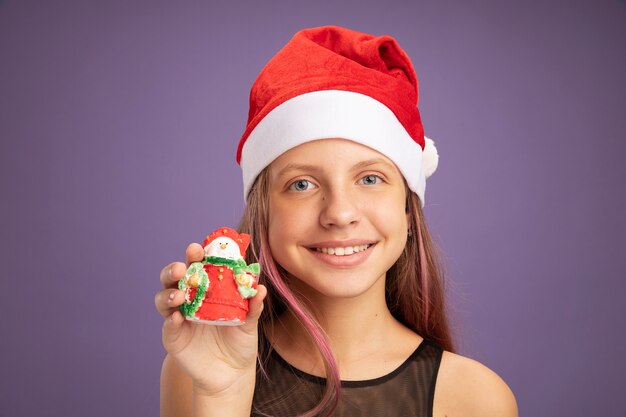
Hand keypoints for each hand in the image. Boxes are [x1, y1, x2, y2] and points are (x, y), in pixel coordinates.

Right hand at [155, 243, 266, 395]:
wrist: (231, 372)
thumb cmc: (239, 340)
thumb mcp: (249, 322)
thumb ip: (253, 306)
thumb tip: (260, 288)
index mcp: (207, 289)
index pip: (197, 266)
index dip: (195, 255)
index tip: (198, 248)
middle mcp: (189, 299)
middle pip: (174, 278)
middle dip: (174, 269)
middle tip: (182, 267)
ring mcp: (178, 317)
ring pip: (163, 298)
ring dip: (169, 294)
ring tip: (180, 295)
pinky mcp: (173, 337)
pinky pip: (167, 326)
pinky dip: (170, 320)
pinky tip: (177, 318)